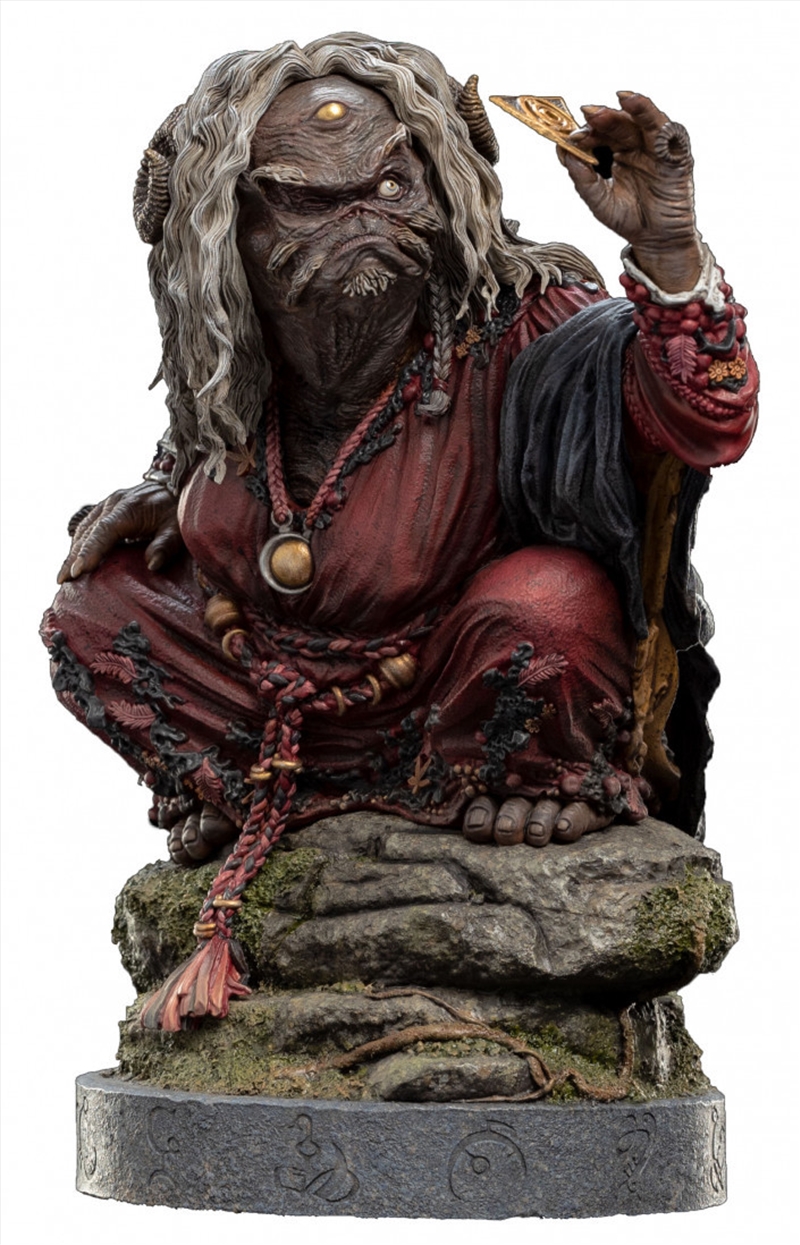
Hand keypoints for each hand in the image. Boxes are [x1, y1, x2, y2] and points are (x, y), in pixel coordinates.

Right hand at [57, 481, 182, 582]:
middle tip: (63, 580)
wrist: (176, 485)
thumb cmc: (177, 510)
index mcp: (128, 508)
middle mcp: (113, 503)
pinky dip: (80, 543)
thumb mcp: (177, 528)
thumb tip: (152, 565)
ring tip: (65, 575)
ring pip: (84, 529)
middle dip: (74, 557)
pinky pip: (89, 526)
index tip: (77, 571)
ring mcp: (108, 504)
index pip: (103, 531)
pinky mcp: (107, 508)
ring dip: (73, 551)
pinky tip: (75, 559)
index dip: (89, 552)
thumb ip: (165, 545)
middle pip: (87, 532)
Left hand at [560, 91, 702, 291]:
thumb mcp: (598, 200)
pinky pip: (672, 134)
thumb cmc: (627, 218)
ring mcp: (657, 148)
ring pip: (647, 120)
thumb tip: (563, 151)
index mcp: (616, 152)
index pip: (600, 134)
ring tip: (622, 98)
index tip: (571, 134)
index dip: (586, 131)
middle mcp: (636, 145)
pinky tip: (649, 115)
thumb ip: (581, 177)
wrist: (655, 240)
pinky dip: (662, 124)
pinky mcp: (678, 156)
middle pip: (621, 123)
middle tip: (589, 113)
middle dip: (606, 116)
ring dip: (636, 107)